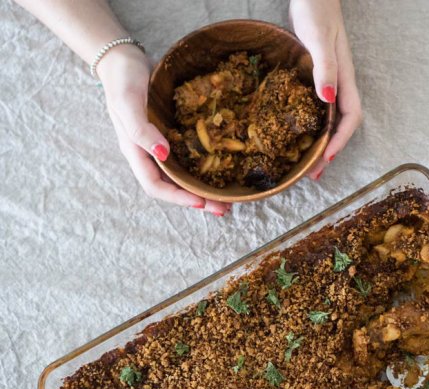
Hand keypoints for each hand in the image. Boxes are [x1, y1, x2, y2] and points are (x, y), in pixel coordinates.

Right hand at [97, 46, 230, 215]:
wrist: (125, 61)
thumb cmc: (123, 81)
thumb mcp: (127, 103)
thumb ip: (141, 130)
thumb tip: (162, 154)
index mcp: (136, 153)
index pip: (155, 185)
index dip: (177, 197)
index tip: (200, 202)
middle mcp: (150, 156)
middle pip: (174, 187)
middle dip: (198, 200)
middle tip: (224, 210)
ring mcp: (161, 147)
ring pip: (183, 176)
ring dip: (204, 189)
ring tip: (227, 199)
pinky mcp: (173, 137)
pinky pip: (189, 159)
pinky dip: (204, 168)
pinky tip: (221, 171)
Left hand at [289, 0, 362, 179]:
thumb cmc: (317, 11)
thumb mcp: (319, 39)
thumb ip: (325, 68)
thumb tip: (327, 100)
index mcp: (345, 79)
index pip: (350, 118)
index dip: (340, 141)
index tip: (325, 158)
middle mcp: (339, 86)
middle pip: (341, 127)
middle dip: (329, 152)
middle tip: (314, 174)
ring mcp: (329, 84)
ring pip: (329, 122)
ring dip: (321, 145)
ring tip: (307, 165)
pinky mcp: (317, 81)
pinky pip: (317, 112)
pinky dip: (311, 129)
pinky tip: (299, 137)